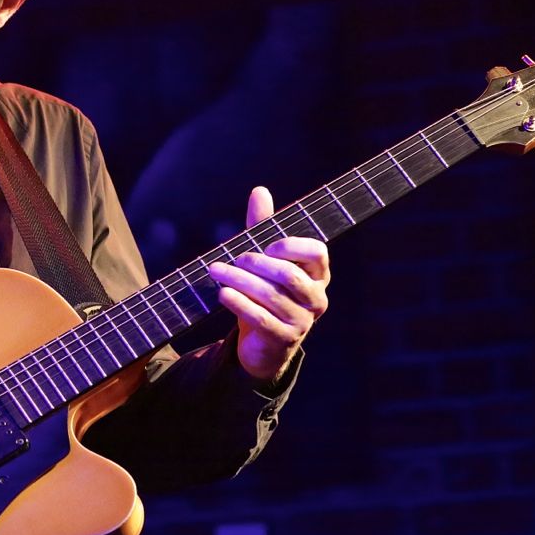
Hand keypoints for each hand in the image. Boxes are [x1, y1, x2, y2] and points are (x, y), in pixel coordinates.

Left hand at [208, 186, 330, 382]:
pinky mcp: (283, 339)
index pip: (317, 252)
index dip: (291, 246)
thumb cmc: (267, 292)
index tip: (267, 245)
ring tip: (216, 270)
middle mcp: (316, 298)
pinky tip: (222, 293)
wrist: (263, 344)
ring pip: (271, 296)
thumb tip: (259, 191)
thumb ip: (263, 227)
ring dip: (239, 280)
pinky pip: (261, 318)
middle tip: (233, 257)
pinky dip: (239, 303)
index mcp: (318, 275)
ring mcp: (302, 322)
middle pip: (289, 274)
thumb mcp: (265, 260)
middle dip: (256, 263)